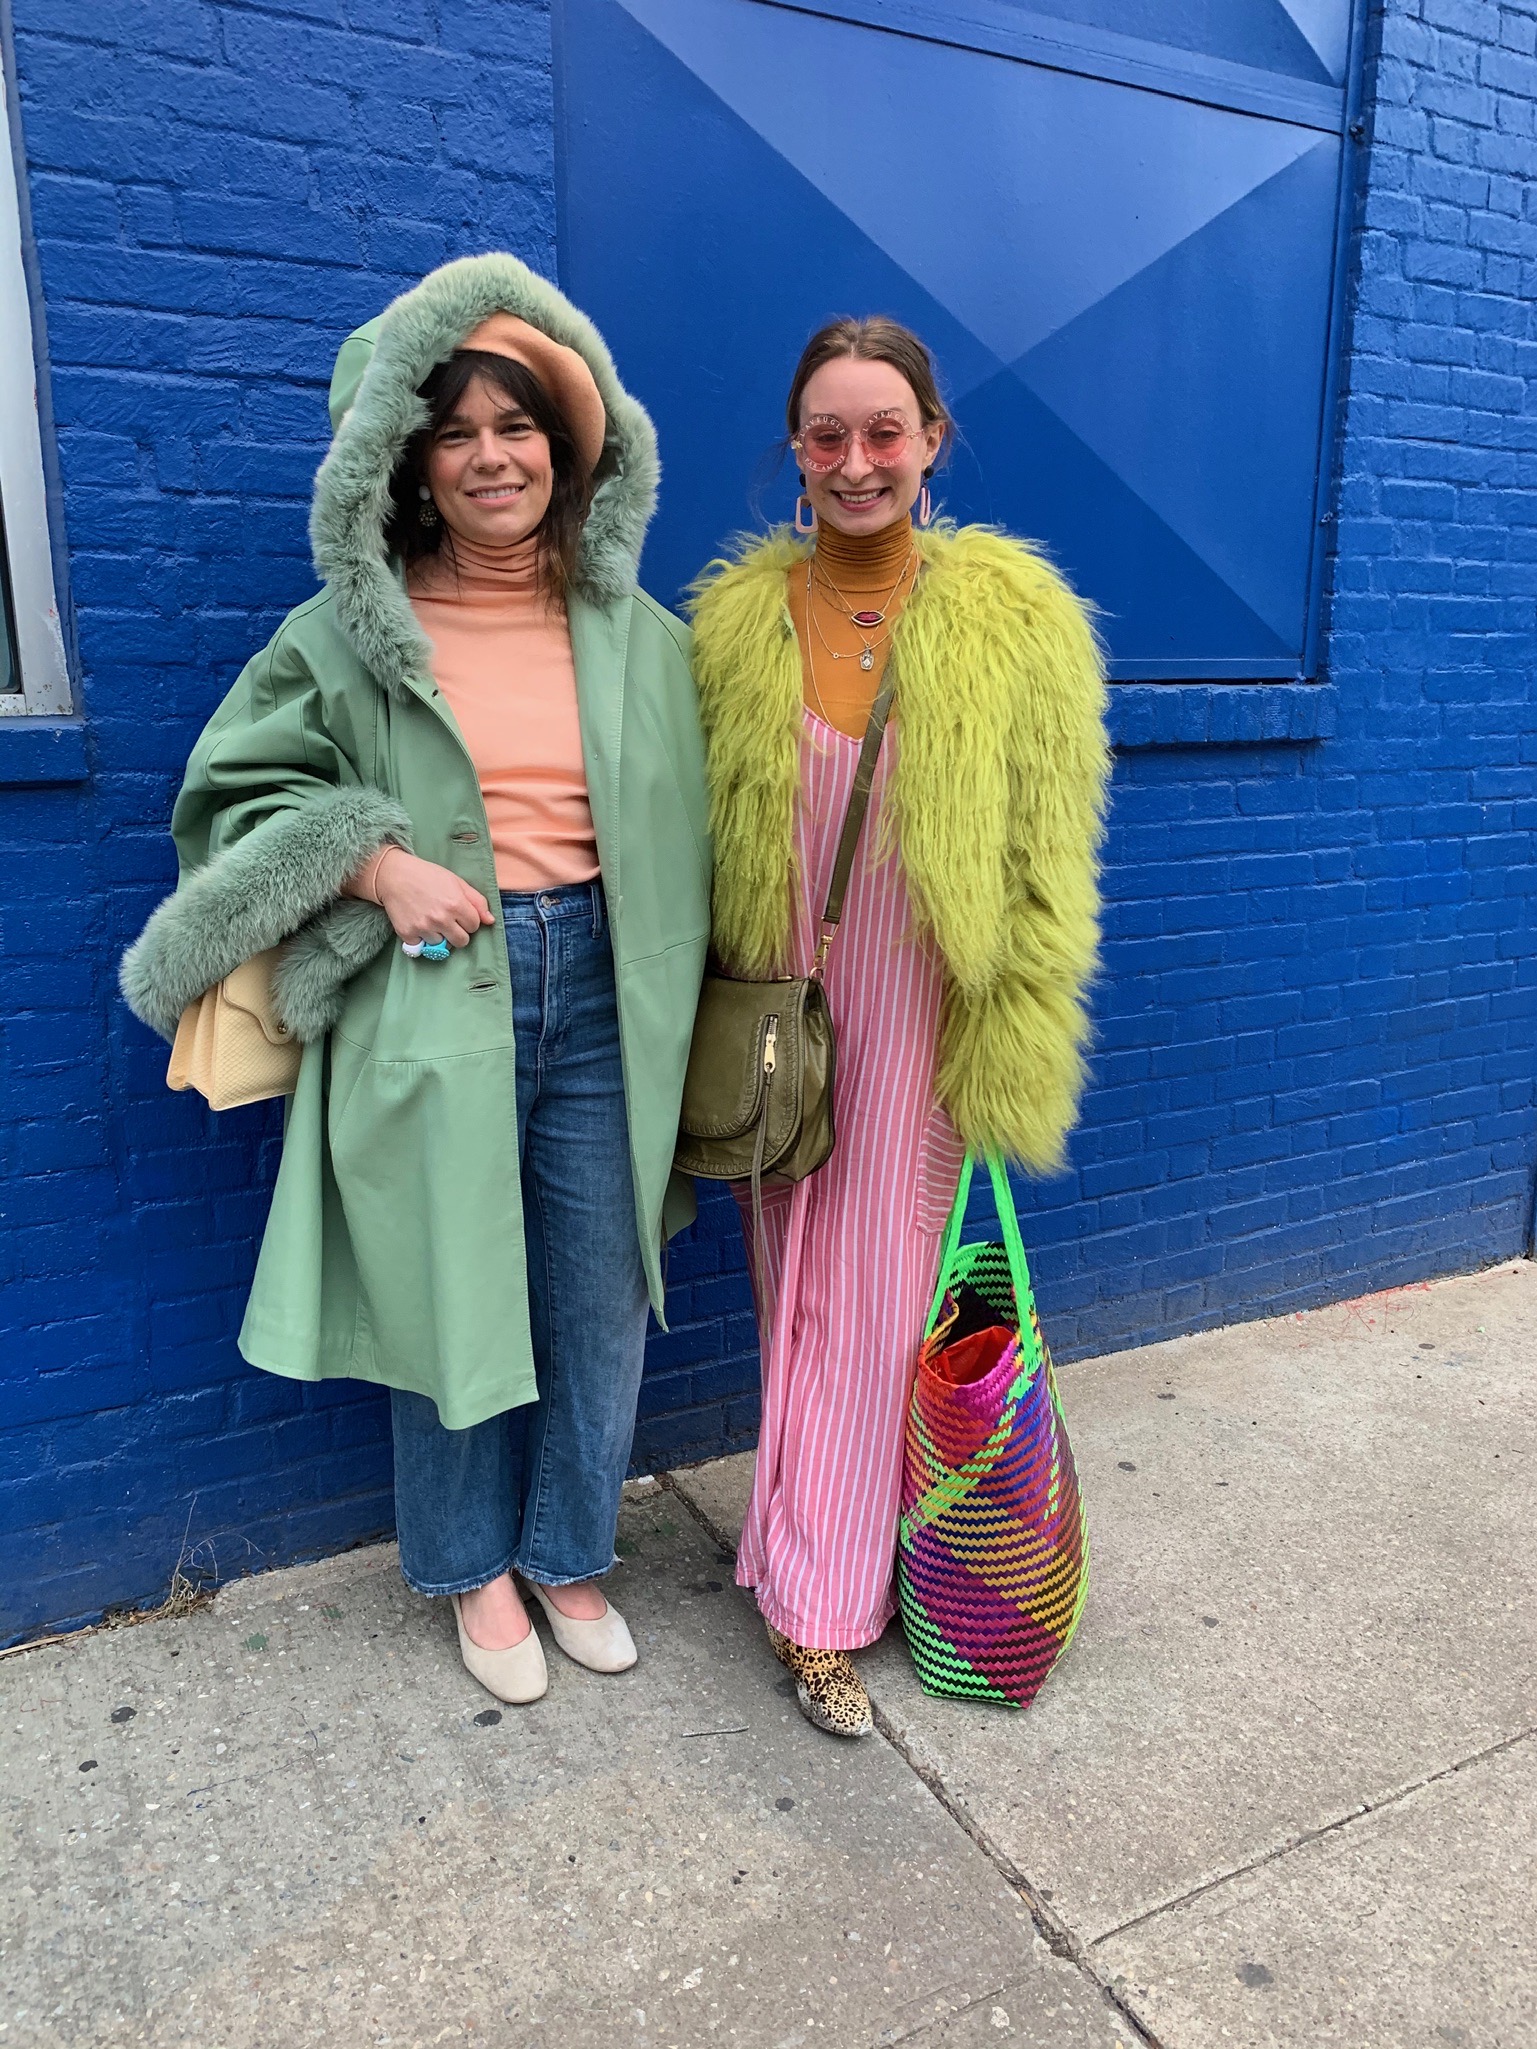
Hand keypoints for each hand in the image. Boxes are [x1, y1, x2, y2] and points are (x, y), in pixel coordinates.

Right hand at [374, 850, 494, 947]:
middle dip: (458, 932)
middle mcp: (441, 919)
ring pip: (442, 945)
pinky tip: (418, 924)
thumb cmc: (427, 876)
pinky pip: (422, 947)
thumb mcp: (456, 882)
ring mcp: (424, 928)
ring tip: (431, 920)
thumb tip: (490, 921)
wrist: (394, 875)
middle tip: (448, 921)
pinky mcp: (408, 934)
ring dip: (439, 936)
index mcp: (456, 904)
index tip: (459, 914)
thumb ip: (477, 901)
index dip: (468, 920)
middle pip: (462, 941)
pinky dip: (421, 938)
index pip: (474, 926)